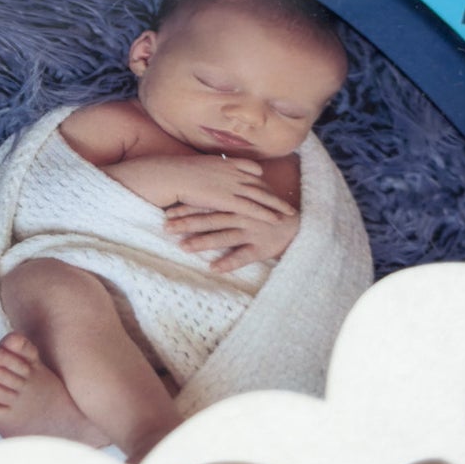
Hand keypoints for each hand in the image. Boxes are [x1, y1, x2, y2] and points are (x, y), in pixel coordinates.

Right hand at [106, 152, 288, 216]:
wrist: (174, 175)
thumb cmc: (179, 172)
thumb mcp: (197, 165)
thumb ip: (207, 169)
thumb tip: (204, 173)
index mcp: (227, 163)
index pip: (251, 169)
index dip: (260, 179)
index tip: (267, 184)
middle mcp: (235, 173)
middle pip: (261, 184)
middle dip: (275, 194)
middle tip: (289, 202)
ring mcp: (234, 186)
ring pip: (262, 196)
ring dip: (277, 205)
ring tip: (290, 213)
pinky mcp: (230, 200)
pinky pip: (254, 207)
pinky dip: (266, 213)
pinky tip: (276, 219)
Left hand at [165, 198, 300, 272]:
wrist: (298, 225)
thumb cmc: (268, 213)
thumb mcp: (250, 200)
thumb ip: (230, 197)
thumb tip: (204, 195)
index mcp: (237, 205)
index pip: (208, 206)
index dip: (187, 210)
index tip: (167, 213)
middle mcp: (242, 217)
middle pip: (211, 220)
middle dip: (187, 224)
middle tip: (166, 229)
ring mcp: (251, 232)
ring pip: (224, 237)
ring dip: (203, 242)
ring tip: (184, 247)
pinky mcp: (261, 248)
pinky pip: (243, 256)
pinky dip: (229, 262)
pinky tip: (214, 268)